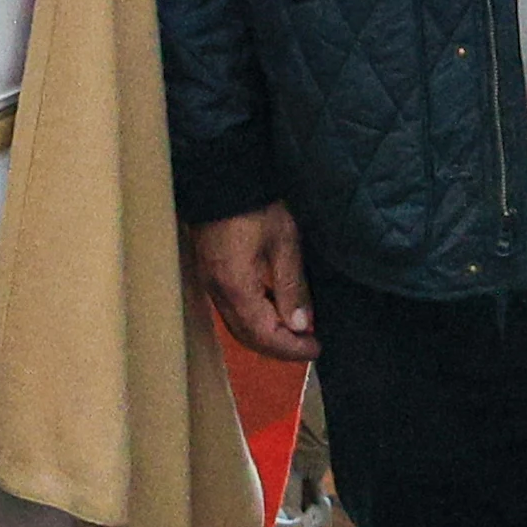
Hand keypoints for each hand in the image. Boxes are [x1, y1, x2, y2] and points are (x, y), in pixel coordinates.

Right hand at [190, 206, 319, 362]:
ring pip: (238, 327)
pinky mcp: (211, 275)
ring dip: (266, 336)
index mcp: (237, 288)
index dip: (291, 348)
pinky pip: (232, 311)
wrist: (222, 177)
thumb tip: (301, 326)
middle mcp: (219, 293)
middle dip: (279, 348)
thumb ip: (292, 288)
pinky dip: (255, 320)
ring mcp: (211, 285)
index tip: (316, 348)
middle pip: (247, 337)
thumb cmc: (257, 207)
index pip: (264, 335)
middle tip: (308, 346)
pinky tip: (275, 311)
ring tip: (296, 334)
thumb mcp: (285, 244)